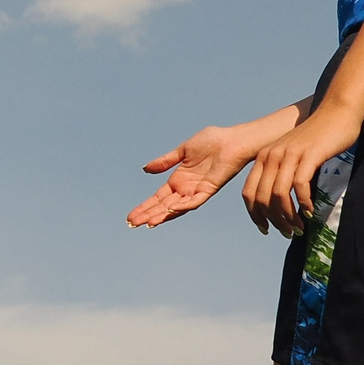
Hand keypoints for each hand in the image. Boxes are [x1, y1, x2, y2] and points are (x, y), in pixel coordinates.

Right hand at [126, 127, 260, 227]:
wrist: (233, 140)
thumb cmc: (213, 141)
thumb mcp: (183, 150)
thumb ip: (165, 161)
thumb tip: (145, 169)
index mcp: (178, 180)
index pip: (158, 197)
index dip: (145, 206)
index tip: (130, 216)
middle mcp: (186, 188)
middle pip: (163, 205)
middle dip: (148, 214)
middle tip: (132, 224)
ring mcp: (197, 191)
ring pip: (176, 207)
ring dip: (162, 215)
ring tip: (148, 223)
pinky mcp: (209, 189)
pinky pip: (195, 201)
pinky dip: (183, 206)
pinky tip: (170, 209)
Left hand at [243, 104, 362, 236]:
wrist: (336, 113)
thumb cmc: (315, 138)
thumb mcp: (290, 155)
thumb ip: (281, 174)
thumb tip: (278, 205)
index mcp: (263, 157)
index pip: (249, 193)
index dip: (255, 215)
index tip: (265, 229)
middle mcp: (272, 156)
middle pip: (262, 198)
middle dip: (274, 220)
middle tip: (288, 233)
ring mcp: (289, 155)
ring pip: (279, 195)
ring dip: (288, 216)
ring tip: (299, 227)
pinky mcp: (308, 155)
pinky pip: (300, 186)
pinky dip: (304, 203)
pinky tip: (311, 211)